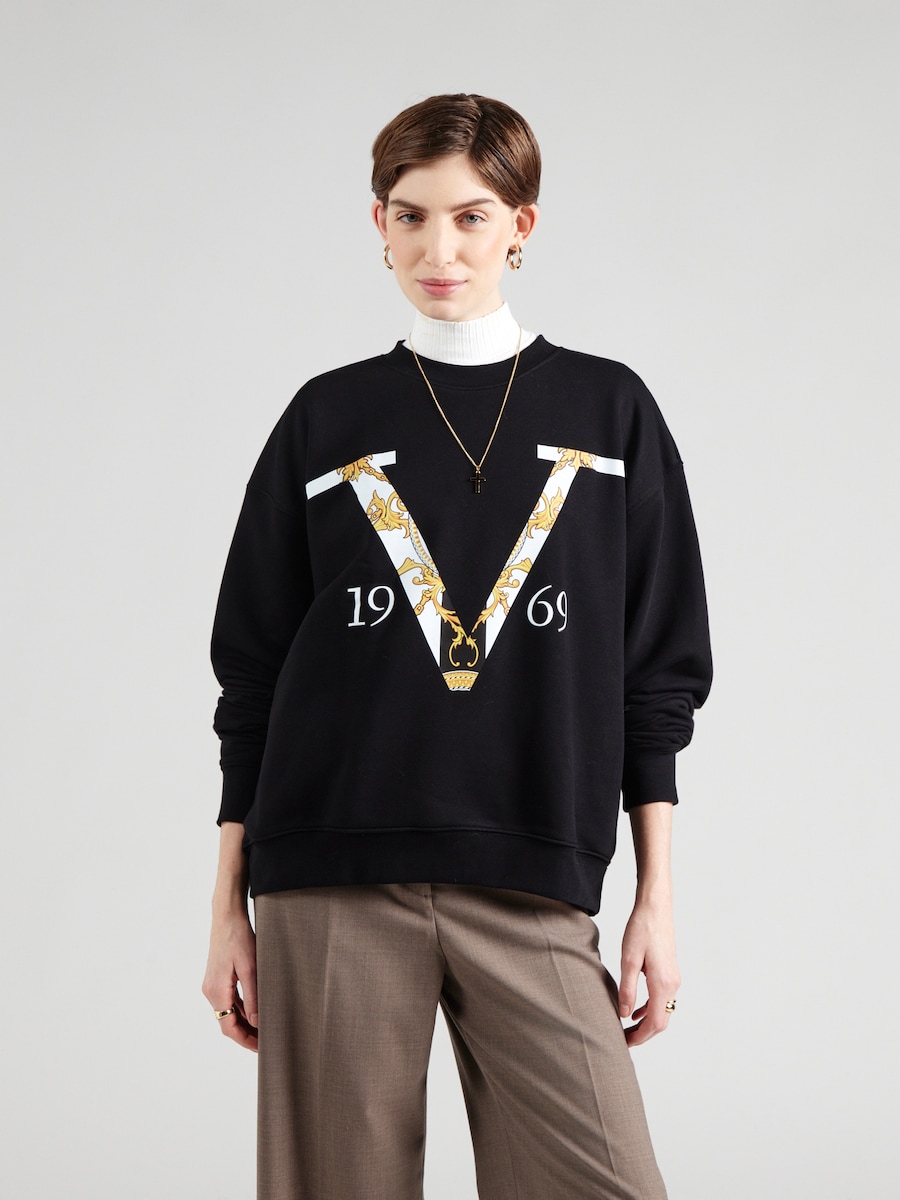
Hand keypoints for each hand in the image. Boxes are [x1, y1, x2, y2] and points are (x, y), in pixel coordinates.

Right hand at [202, 910, 258, 1051]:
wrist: (226, 915)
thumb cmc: (239, 937)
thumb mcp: (250, 967)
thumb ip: (254, 996)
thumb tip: (257, 1022)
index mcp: (216, 991)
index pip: (228, 1027)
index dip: (245, 1040)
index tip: (262, 1048)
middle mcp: (210, 991)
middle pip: (227, 1022)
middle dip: (246, 1034)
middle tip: (267, 1042)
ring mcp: (212, 984)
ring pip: (228, 1012)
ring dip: (244, 1022)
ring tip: (265, 1029)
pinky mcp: (217, 977)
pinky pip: (229, 1000)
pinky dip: (241, 1009)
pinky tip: (256, 1011)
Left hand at [618, 898, 680, 1047]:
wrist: (655, 908)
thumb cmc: (641, 929)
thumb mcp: (628, 959)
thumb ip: (627, 989)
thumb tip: (625, 1015)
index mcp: (662, 984)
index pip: (654, 1023)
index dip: (640, 1038)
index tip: (624, 1044)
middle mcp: (672, 984)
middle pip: (661, 1022)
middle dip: (643, 1035)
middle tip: (622, 1040)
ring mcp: (673, 979)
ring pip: (662, 1012)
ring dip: (646, 1024)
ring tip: (626, 1029)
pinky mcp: (670, 973)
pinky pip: (662, 1000)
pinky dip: (650, 1010)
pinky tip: (635, 1011)